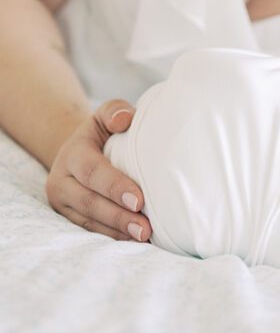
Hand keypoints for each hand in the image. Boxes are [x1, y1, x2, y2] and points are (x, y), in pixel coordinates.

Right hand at [46, 99, 152, 242]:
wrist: (77, 150)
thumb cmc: (102, 131)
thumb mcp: (105, 114)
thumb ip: (115, 111)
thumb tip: (125, 119)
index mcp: (72, 154)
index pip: (93, 172)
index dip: (115, 187)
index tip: (140, 200)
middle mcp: (62, 182)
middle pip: (90, 203)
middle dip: (118, 217)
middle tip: (145, 228)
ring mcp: (63, 204)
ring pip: (88, 222)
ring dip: (117, 232)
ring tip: (143, 237)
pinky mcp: (69, 218)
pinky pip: (90, 230)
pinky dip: (112, 237)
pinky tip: (132, 241)